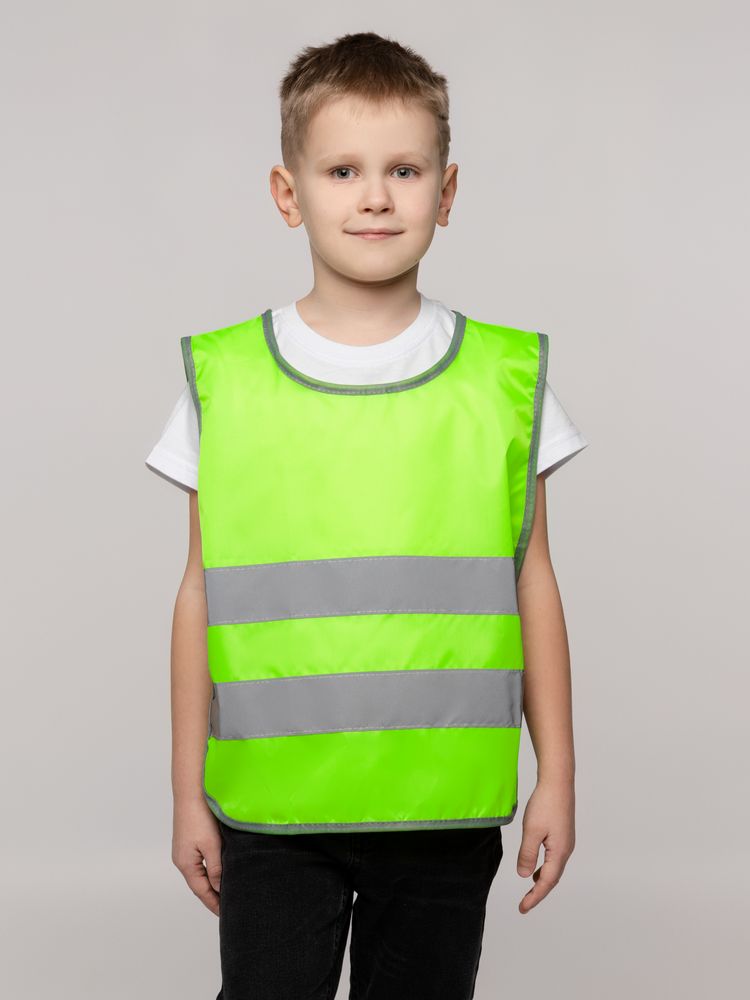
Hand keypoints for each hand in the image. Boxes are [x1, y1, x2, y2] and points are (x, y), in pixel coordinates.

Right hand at [172, 796, 222, 915]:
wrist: (191, 791)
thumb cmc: (201, 816)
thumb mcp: (212, 846)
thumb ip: (216, 869)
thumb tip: (220, 888)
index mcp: (186, 864)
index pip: (202, 891)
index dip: (214, 903)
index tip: (226, 914)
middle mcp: (182, 859)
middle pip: (199, 884)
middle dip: (213, 896)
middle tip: (229, 907)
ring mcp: (184, 850)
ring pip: (200, 872)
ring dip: (212, 882)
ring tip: (226, 892)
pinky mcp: (189, 840)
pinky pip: (200, 861)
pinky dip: (210, 869)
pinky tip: (220, 870)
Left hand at [516, 778, 574, 913]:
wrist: (558, 782)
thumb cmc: (545, 804)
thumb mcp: (531, 831)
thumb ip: (528, 854)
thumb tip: (525, 876)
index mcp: (559, 852)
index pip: (546, 882)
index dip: (534, 897)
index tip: (522, 908)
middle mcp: (566, 850)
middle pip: (553, 878)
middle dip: (538, 892)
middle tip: (524, 904)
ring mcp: (566, 842)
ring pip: (554, 868)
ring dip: (542, 880)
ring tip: (530, 889)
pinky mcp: (563, 834)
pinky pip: (554, 857)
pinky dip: (545, 867)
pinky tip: (537, 865)